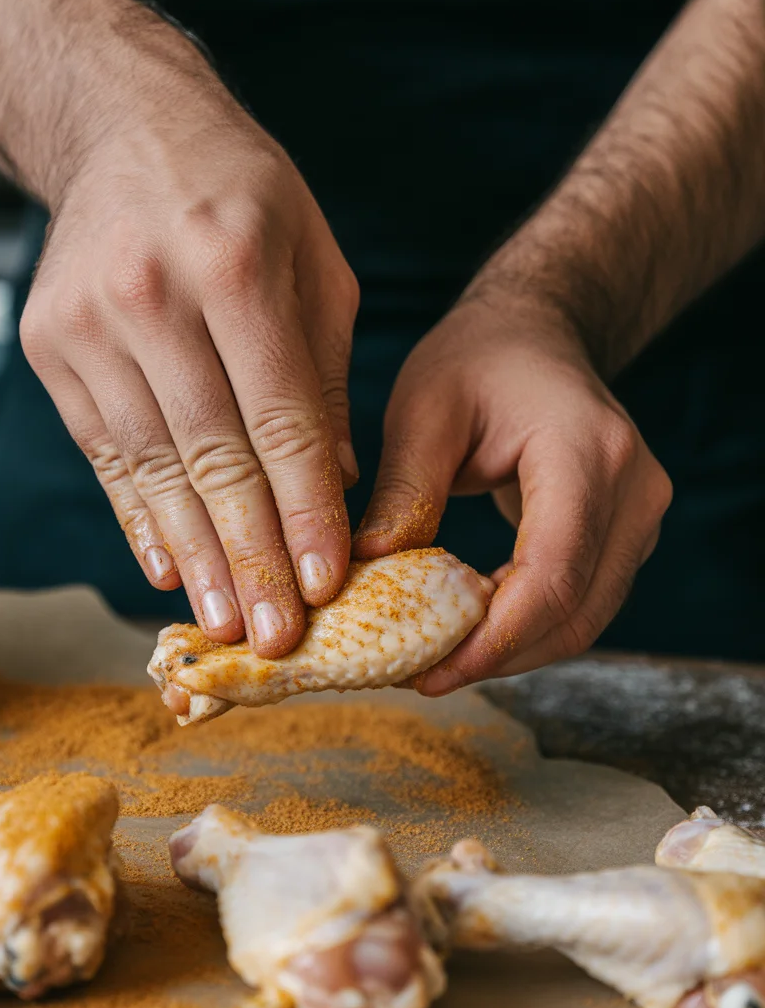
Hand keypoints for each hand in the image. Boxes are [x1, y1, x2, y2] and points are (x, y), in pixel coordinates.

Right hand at [19, 33, 357, 657]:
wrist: (126, 131)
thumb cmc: (247, 198)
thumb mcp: (316, 267)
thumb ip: (325, 378)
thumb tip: (336, 487)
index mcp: (236, 264)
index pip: (279, 419)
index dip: (304, 510)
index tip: (325, 584)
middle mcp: (153, 294)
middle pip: (212, 456)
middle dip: (250, 556)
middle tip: (274, 635)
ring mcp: (89, 322)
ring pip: (152, 467)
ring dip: (193, 554)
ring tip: (224, 623)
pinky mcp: (49, 345)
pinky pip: (102, 452)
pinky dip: (138, 515)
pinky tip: (168, 567)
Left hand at [352, 292, 671, 690]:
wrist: (538, 332)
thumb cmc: (478, 359)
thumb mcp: (423, 410)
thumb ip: (404, 492)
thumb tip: (369, 575)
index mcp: (587, 451)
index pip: (553, 574)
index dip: (494, 639)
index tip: (430, 671)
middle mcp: (634, 488)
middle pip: (576, 612)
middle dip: (498, 658)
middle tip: (421, 676)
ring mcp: (640, 514)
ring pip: (584, 619)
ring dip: (512, 651)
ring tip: (437, 660)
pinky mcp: (625, 533)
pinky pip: (582, 601)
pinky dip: (527, 627)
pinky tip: (469, 631)